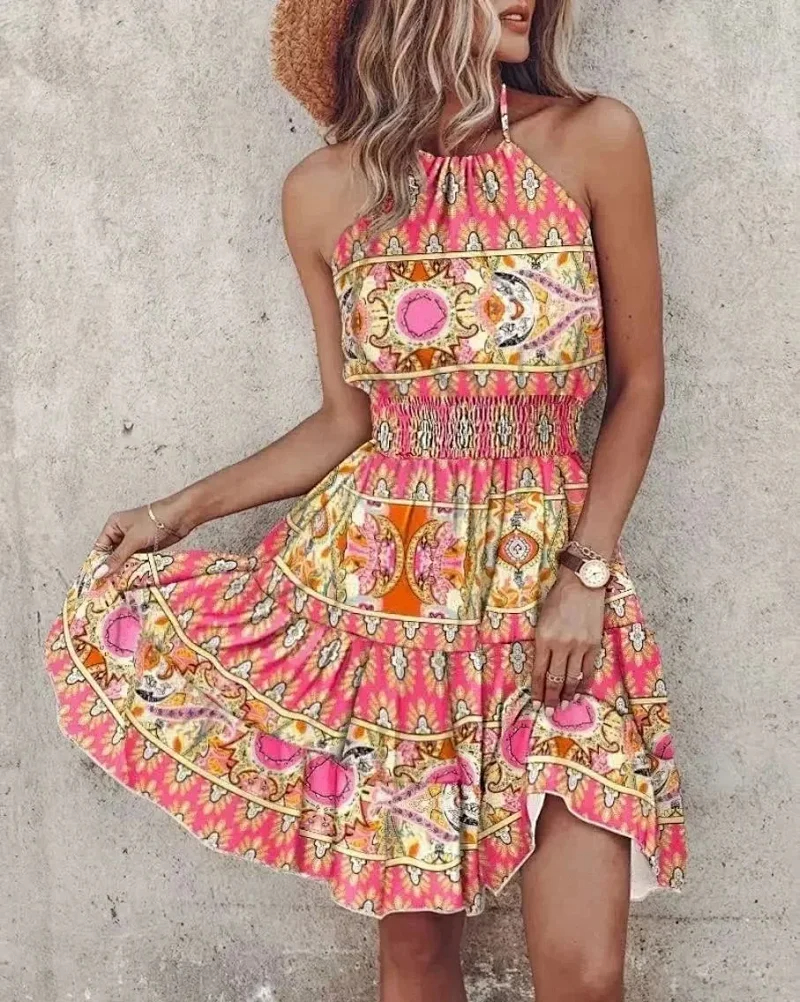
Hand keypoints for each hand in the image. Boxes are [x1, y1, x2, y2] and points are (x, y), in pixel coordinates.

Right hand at [93, 494, 194, 579]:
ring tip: (117, 588)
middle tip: (107, 588)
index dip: (97, 564)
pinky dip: (134, 570)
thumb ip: (117, 558)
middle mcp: (121, 534)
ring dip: (123, 571)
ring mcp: (134, 542)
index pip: (100, 548)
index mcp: (113, 526)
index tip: (95, 581)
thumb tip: (99, 573)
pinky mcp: (146, 549)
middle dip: (111, 570)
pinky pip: (136, 562)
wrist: (180, 516)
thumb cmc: (154, 521)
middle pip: (112, 556)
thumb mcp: (133, 540)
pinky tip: (131, 581)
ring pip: (124, 560)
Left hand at [531, 569, 605, 713]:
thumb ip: (542, 643)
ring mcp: (579, 646)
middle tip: (550, 712)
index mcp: (543, 638)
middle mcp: (561, 645)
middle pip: (555, 679)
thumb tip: (543, 667)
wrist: (582, 583)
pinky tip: (580, 691)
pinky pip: (589, 670)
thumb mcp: (541, 620)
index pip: (538, 672)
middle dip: (552, 699)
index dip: (537, 690)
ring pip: (573, 678)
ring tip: (565, 706)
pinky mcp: (594, 644)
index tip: (536, 702)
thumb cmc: (557, 599)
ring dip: (568, 695)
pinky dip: (584, 683)